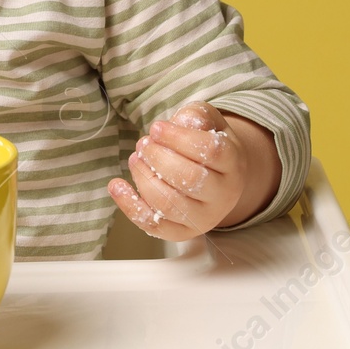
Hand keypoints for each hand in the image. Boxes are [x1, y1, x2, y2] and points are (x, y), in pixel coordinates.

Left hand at [107, 101, 247, 239]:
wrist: (216, 178)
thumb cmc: (206, 144)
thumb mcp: (208, 122)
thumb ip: (196, 116)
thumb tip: (181, 122)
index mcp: (233, 164)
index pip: (211, 152)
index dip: (178, 138)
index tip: (156, 128)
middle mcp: (223, 195)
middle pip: (190, 179)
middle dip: (158, 158)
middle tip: (144, 143)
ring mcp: (204, 218)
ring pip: (169, 204)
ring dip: (143, 178)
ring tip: (135, 159)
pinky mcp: (182, 232)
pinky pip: (154, 226)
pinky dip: (130, 207)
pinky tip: (117, 186)